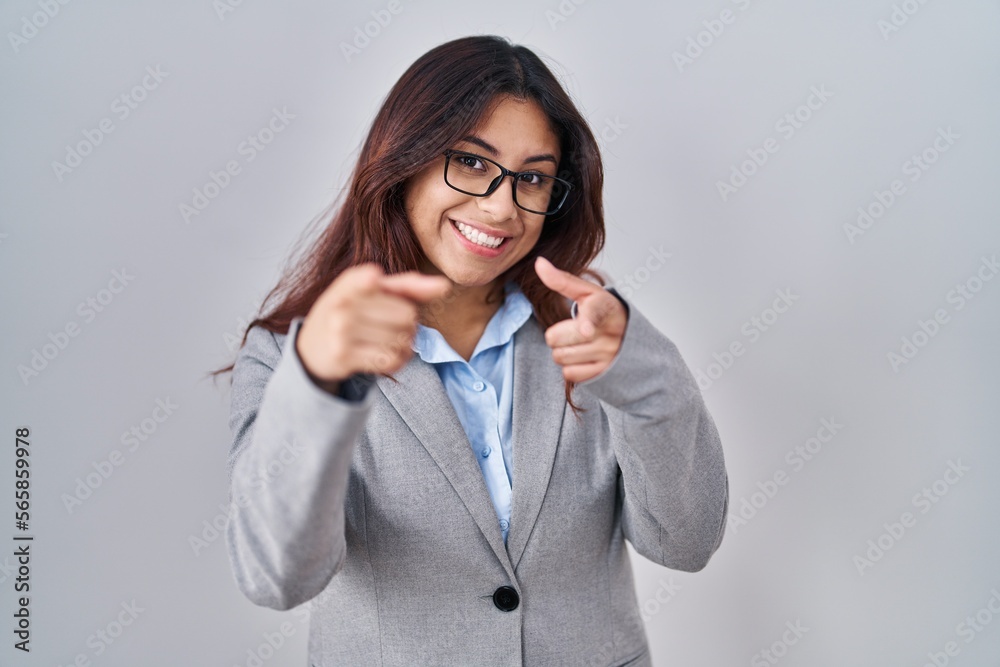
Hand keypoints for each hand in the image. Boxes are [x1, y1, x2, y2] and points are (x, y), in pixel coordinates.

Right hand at [297, 263, 452, 386]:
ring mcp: (340, 331)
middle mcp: (342, 304)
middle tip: (391, 326)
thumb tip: (445, 286)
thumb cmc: (349, 314)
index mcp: (350, 281)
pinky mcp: (344, 356)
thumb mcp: (371, 293)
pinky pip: (391, 359)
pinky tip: (385, 355)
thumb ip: (408, 286)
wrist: (311, 350)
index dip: (398, 291)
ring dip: (404, 344)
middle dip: (408, 324)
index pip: (382, 280)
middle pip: (407, 315)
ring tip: (388, 342)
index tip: (379, 288)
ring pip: (402, 339)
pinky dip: (397, 360)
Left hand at [534, 256, 627, 382]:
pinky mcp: (604, 374)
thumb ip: (562, 280)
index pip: (596, 314)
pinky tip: (583, 359)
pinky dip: (571, 368)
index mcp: (605, 306)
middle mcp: (610, 332)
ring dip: (563, 352)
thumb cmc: (602, 312)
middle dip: (557, 335)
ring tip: (579, 345)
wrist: (632, 338)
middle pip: (558, 338)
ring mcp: (608, 355)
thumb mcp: (586, 293)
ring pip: (561, 357)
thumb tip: (539, 263)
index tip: (586, 330)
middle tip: (572, 330)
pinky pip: (570, 374)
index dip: (588, 323)